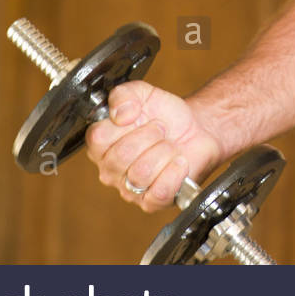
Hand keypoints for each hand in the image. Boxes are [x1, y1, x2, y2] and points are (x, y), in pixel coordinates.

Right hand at [84, 81, 223, 212]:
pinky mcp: (152, 202)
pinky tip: (179, 162)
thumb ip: (123, 94)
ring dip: (164, 152)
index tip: (140, 116)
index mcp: (102, 144)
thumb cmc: (165, 115)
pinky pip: (158, 192)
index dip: (123, 125)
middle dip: (149, 135)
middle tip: (161, 129)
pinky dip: (174, 173)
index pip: (99, 138)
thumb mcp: (142, 93)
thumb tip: (119, 114)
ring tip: (170, 146)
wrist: (196, 129)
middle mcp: (110, 170)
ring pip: (140, 174)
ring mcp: (129, 189)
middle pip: (120, 156)